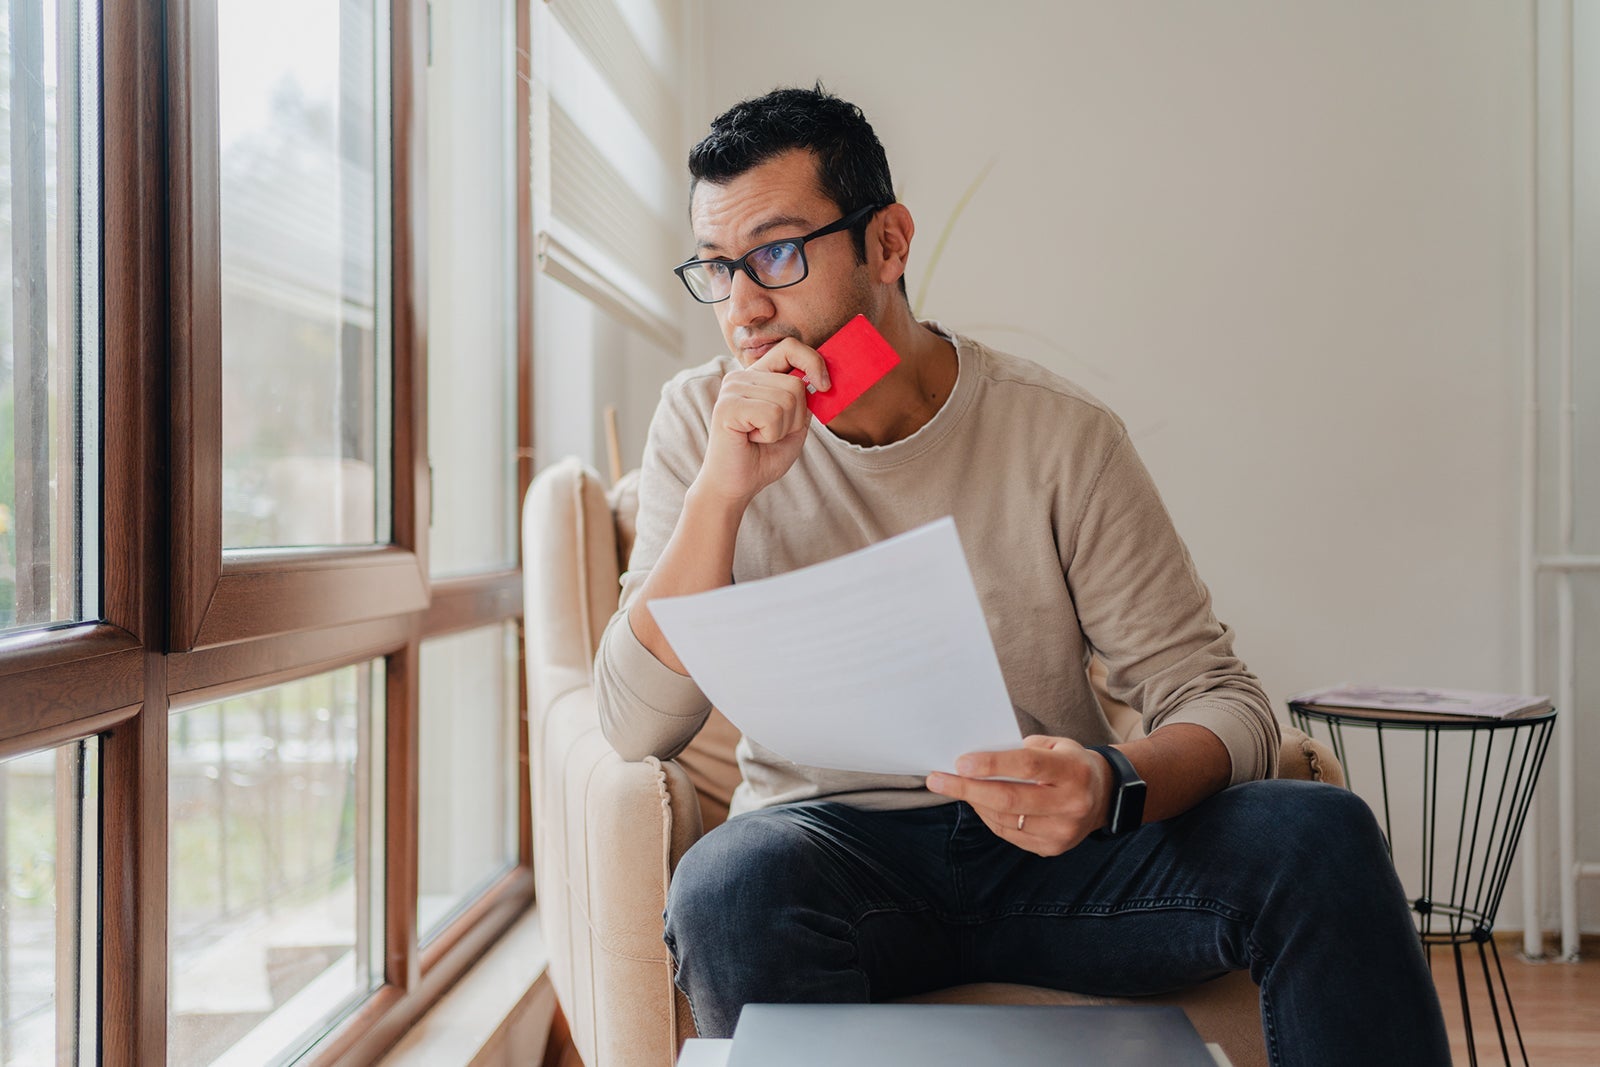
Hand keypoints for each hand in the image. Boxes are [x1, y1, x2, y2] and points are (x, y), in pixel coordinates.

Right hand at [695, 338, 830, 506]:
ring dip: (782, 429)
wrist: (736, 485)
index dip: (813, 362)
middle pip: (795, 383)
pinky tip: (751, 440)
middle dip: (795, 417)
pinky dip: (771, 435)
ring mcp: (732, 389)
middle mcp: (742, 377)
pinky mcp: (727, 406)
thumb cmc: (763, 457)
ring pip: (787, 400)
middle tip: (771, 433)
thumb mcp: (794, 425)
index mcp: (757, 376)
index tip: (825, 386)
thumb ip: (804, 400)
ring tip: (760, 437)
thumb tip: (821, 378)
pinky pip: (772, 414)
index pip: (790, 348)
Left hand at [925, 736, 1112, 855]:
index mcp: (1073, 771)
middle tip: (937, 780)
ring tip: (955, 787)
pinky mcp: (1052, 848)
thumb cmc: (1070, 763)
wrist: (1104, 796)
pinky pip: (1009, 833)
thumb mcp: (1056, 745)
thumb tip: (977, 759)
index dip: (991, 764)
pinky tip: (978, 802)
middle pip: (1009, 798)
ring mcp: (1062, 831)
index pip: (1026, 766)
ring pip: (1004, 819)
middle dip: (968, 789)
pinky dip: (988, 816)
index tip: (960, 762)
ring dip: (974, 802)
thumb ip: (1022, 749)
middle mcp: (1071, 804)